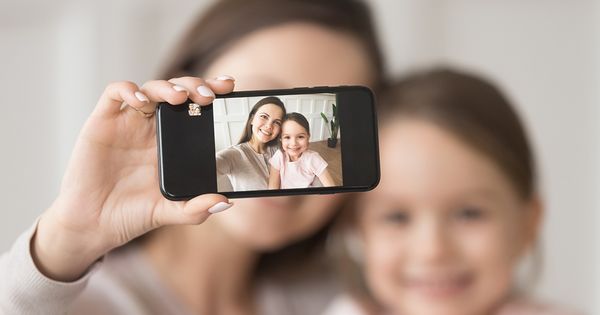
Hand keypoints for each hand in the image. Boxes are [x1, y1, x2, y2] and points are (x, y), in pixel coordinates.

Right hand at [32, 76, 234, 280]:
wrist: (94, 225)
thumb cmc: (131, 214)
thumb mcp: (169, 212)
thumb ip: (195, 209)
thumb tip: (225, 202)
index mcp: (173, 141)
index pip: (195, 107)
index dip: (211, 91)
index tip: (229, 87)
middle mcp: (152, 127)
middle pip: (176, 91)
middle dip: (195, 85)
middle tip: (208, 96)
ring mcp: (128, 122)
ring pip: (150, 88)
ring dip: (167, 87)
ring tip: (180, 98)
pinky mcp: (102, 122)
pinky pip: (114, 93)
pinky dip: (129, 90)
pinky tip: (142, 102)